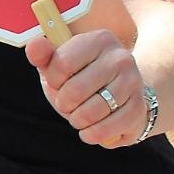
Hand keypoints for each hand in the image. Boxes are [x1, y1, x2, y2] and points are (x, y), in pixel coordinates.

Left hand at [24, 30, 146, 147]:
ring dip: (77, 120)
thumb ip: (43, 55)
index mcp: (99, 40)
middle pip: (74, 91)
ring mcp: (133, 82)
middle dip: (64, 104)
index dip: (54, 81)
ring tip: (81, 115)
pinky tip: (91, 129)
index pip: (61, 64)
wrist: (120, 97)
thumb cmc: (82, 79)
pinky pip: (105, 129)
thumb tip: (34, 45)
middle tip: (70, 103)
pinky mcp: (139, 108)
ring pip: (90, 112)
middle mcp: (120, 58)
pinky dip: (91, 134)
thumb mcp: (59, 66)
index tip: (60, 82)